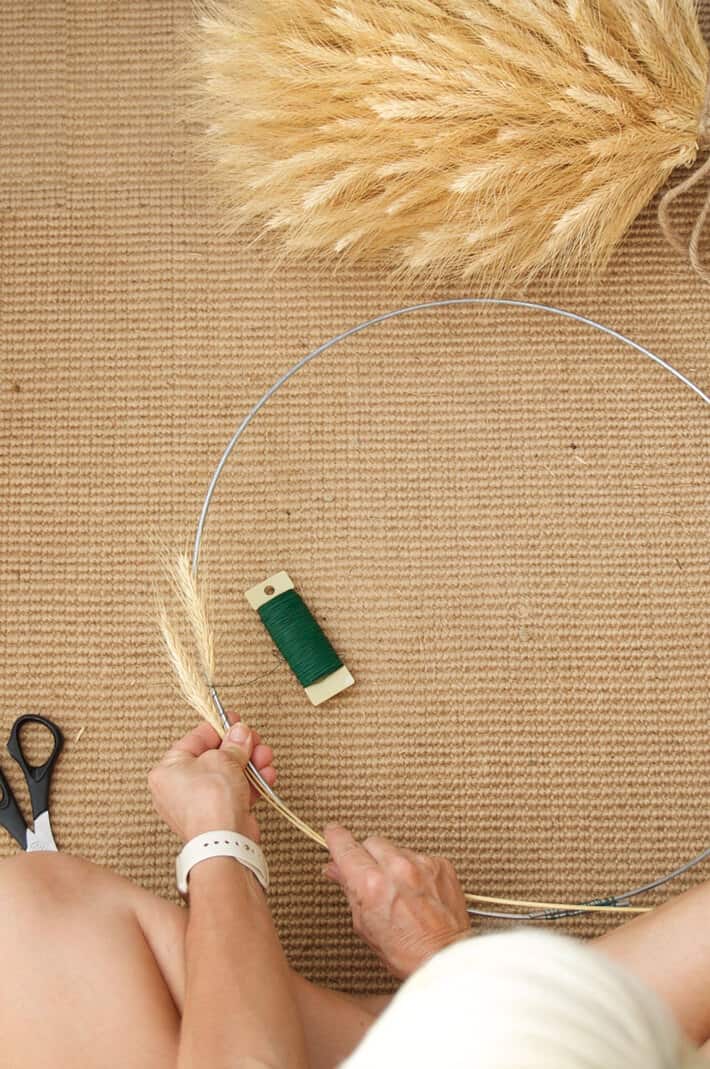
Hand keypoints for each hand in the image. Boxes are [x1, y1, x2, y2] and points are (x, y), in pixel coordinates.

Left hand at [149, 717, 276, 842]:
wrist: (222, 842)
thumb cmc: (210, 802)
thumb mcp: (223, 759)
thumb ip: (234, 743)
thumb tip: (240, 732)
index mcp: (167, 770)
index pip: (195, 740)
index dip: (219, 728)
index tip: (235, 721)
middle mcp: (178, 788)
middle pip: (214, 757)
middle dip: (240, 748)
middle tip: (254, 741)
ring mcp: (198, 804)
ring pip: (228, 774)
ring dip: (250, 764)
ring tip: (264, 758)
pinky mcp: (216, 816)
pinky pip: (234, 792)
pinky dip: (251, 783)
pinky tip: (266, 776)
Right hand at [323, 825, 470, 979]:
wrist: (444, 958)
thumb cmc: (406, 952)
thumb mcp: (365, 925)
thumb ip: (349, 890)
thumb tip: (335, 869)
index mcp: (373, 885)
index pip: (346, 847)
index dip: (336, 838)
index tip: (332, 832)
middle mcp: (398, 868)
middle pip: (371, 842)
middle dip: (367, 856)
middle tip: (371, 878)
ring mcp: (422, 864)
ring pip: (396, 849)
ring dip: (392, 863)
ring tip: (399, 891)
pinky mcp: (441, 865)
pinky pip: (419, 857)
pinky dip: (415, 869)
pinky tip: (417, 891)